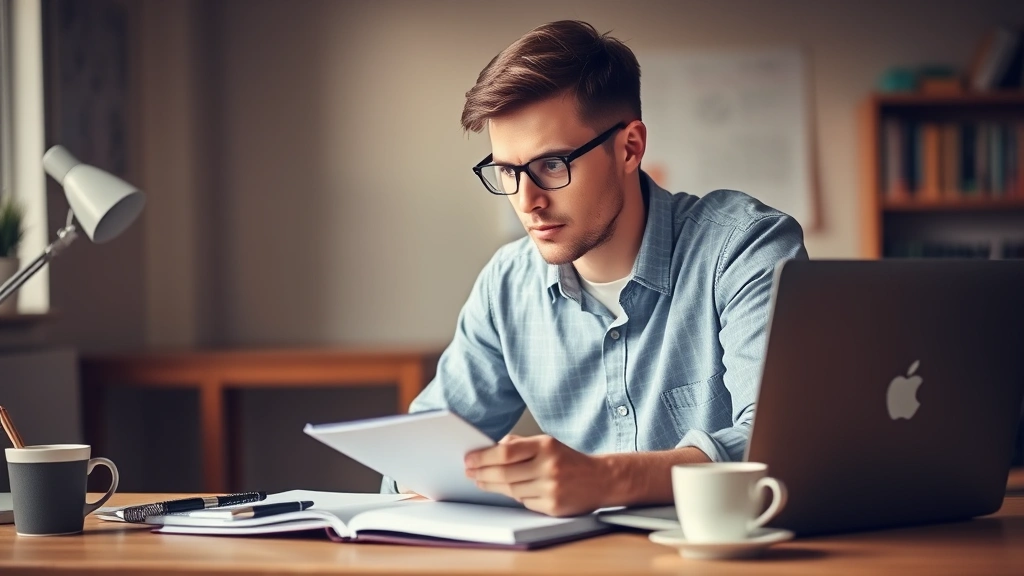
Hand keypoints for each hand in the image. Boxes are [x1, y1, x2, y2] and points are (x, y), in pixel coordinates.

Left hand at [464, 434, 607, 516]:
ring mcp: (551, 488)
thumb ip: (520, 444)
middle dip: (482, 474)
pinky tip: (509, 491)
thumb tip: (493, 448)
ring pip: (512, 490)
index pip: (506, 452)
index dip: (483, 457)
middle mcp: (549, 466)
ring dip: (494, 486)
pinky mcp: (554, 507)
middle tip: (470, 472)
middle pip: (504, 473)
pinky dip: (516, 496)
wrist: (601, 479)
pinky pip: (524, 502)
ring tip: (482, 481)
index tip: (469, 459)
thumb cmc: (568, 460)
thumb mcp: (547, 443)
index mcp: (546, 446)